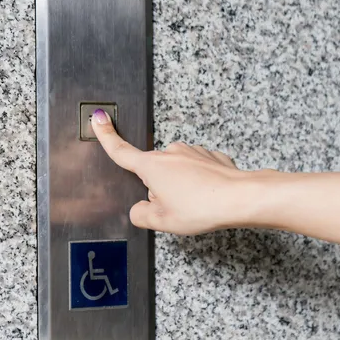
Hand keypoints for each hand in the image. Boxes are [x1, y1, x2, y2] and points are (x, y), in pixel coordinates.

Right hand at [91, 109, 256, 234]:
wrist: (242, 197)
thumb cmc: (202, 207)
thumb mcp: (163, 221)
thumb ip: (141, 215)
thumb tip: (140, 209)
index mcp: (152, 166)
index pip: (121, 150)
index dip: (105, 136)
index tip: (98, 118)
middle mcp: (170, 153)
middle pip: (152, 173)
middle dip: (159, 190)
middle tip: (176, 208)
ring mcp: (192, 151)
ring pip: (175, 173)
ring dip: (179, 187)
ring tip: (196, 204)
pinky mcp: (209, 155)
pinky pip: (195, 171)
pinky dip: (198, 183)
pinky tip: (208, 196)